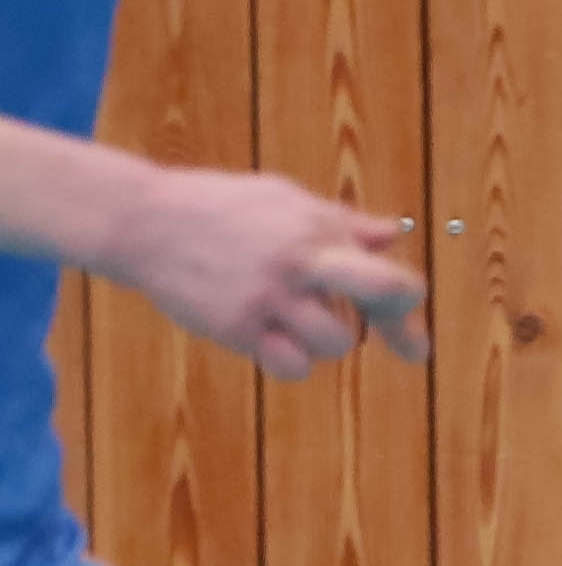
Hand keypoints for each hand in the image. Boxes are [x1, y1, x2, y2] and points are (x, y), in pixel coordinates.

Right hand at [102, 164, 431, 377]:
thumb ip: (341, 223)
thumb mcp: (285, 200)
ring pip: (338, 343)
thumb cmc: (220, 207)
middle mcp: (301, 262)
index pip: (388, 268)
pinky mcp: (238, 326)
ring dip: (329, 341)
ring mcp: (271, 296)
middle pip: (383, 290)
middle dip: (400, 321)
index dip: (409, 302)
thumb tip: (393, 235)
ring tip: (302, 324)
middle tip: (411, 349)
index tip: (411, 329)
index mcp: (318, 229)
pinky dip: (293, 361)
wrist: (145, 221)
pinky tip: (277, 342)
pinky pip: (293, 365)